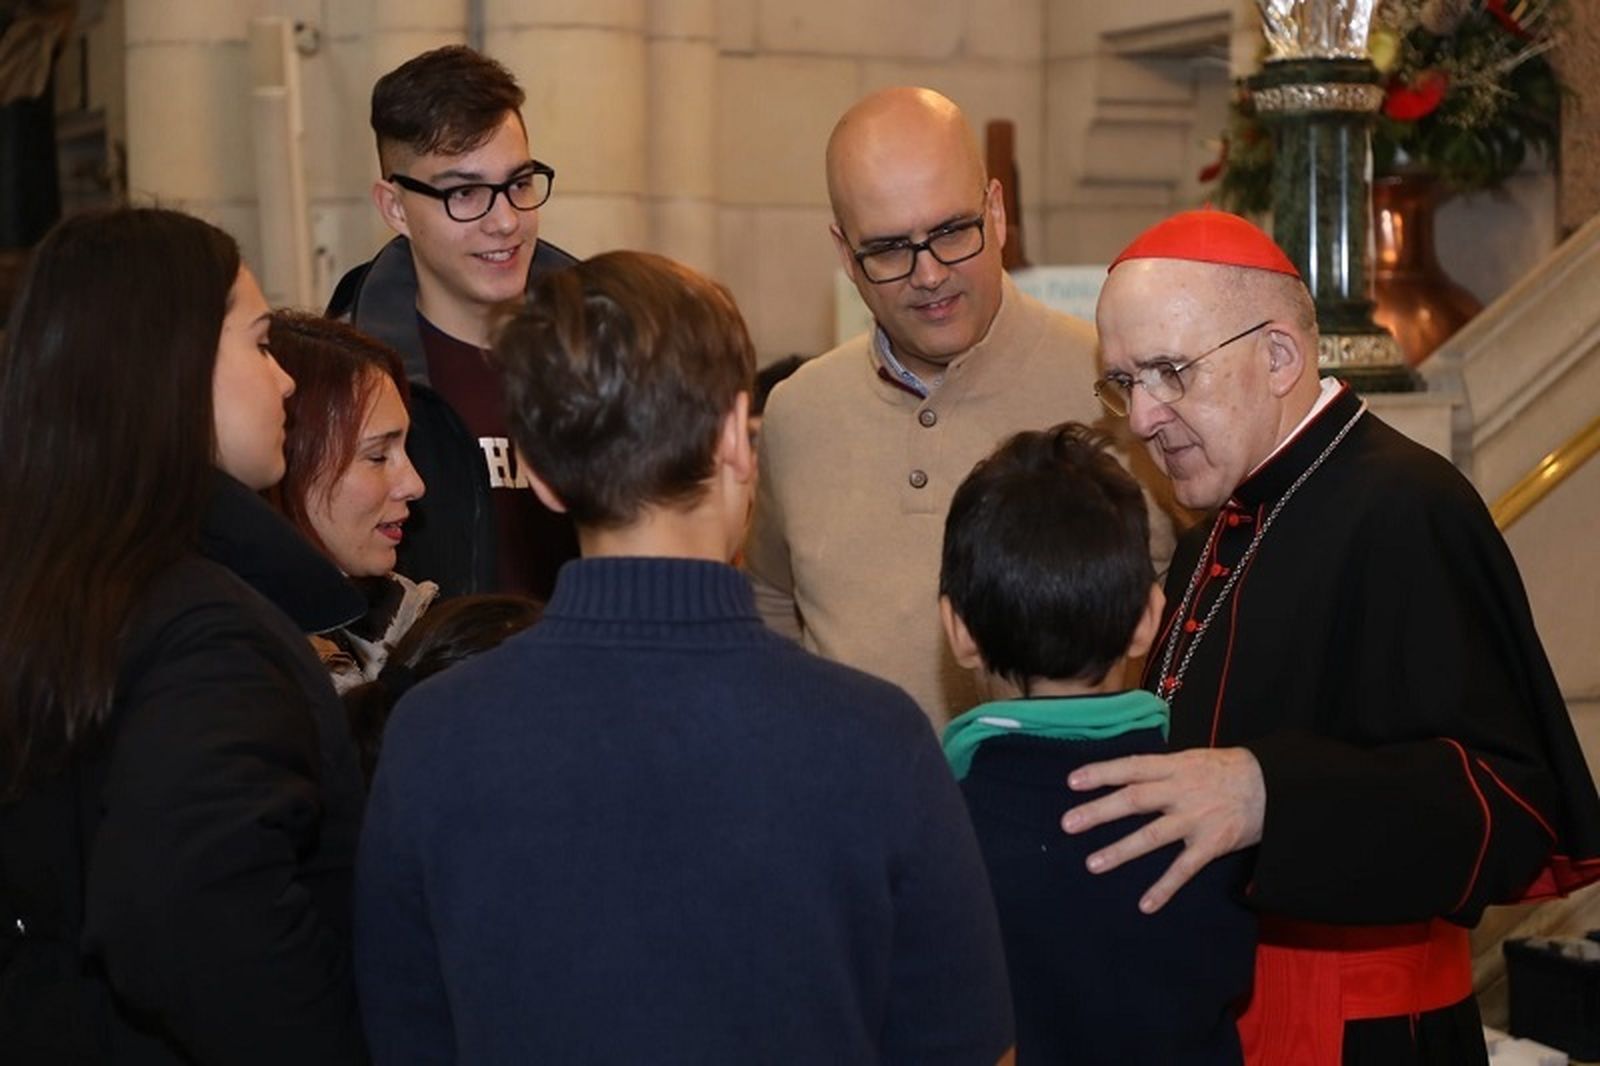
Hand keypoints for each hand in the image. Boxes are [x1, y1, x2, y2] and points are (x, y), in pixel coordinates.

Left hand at [1059, 748, 1264, 913]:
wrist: (1274, 785)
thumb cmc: (1227, 771)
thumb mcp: (1192, 759)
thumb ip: (1161, 770)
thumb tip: (1126, 776)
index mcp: (1175, 767)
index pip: (1131, 767)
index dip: (1101, 773)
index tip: (1072, 781)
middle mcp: (1181, 791)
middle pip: (1134, 800)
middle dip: (1099, 812)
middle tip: (1068, 824)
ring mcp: (1196, 819)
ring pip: (1152, 836)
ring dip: (1121, 851)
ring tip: (1092, 864)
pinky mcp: (1212, 844)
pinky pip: (1184, 869)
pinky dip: (1165, 887)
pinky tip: (1145, 905)